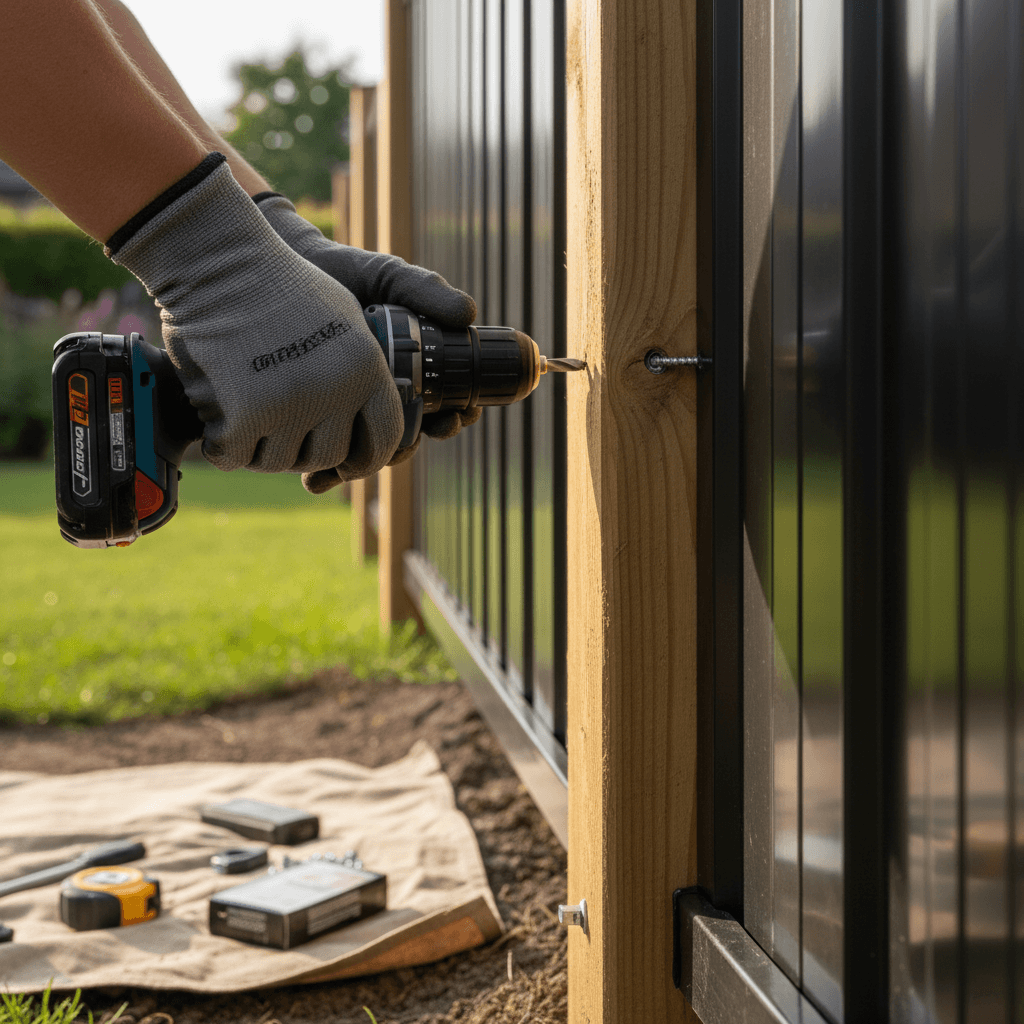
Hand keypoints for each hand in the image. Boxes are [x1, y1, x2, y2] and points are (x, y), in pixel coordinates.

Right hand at [107, 156, 402, 479]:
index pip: (384, 439)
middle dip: (302, 448)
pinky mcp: (244, 416)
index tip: (346, 460)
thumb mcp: (345, 315)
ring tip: (244, 405)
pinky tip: (217, 413)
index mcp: (368, 370)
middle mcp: (336, 391)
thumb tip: (381, 414)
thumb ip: (366, 369)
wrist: (218, 260)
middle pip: (328, 457)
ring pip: (278, 462)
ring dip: (257, 445)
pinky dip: (220, 443)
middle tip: (278, 421)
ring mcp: (290, 405)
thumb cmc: (278, 284)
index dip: (365, 457)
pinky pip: (233, 456)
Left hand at [257, 195, 481, 489]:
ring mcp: (346, 410)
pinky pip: (323, 452)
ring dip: (361, 469)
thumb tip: (469, 314)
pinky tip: (316, 482)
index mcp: (410, 372)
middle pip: (404, 439)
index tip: (456, 416)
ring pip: (364, 454)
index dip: (454, 419)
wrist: (286, 267)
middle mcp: (380, 397)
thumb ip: (425, 289)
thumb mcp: (387, 277)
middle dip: (405, 451)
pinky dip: (324, 472)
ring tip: (347, 472)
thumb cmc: (344, 271)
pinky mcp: (311, 416)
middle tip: (401, 450)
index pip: (442, 407)